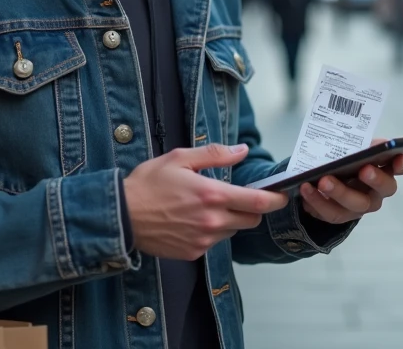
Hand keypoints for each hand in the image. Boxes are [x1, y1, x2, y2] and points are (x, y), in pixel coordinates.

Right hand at [123, 143, 288, 260]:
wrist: (120, 216)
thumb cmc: (148, 184)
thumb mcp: (180, 158)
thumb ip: (215, 154)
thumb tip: (242, 151)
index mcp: (212, 195)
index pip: (257, 202)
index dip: (275, 199)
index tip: (282, 195)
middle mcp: (212, 221)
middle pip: (251, 220)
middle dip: (251, 208)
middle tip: (239, 196)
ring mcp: (203, 240)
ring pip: (232, 231)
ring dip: (229, 220)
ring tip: (204, 206)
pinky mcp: (193, 252)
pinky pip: (213, 242)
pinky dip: (210, 232)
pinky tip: (190, 220)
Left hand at [298, 137, 402, 224]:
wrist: (319, 179)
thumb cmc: (342, 159)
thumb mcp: (350, 148)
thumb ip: (361, 144)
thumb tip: (371, 143)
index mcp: (383, 168)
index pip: (401, 166)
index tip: (399, 156)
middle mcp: (377, 191)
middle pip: (385, 189)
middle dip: (376, 179)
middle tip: (363, 170)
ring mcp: (360, 206)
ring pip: (356, 204)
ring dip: (340, 192)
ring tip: (323, 180)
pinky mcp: (340, 215)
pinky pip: (331, 212)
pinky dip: (317, 200)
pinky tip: (306, 188)